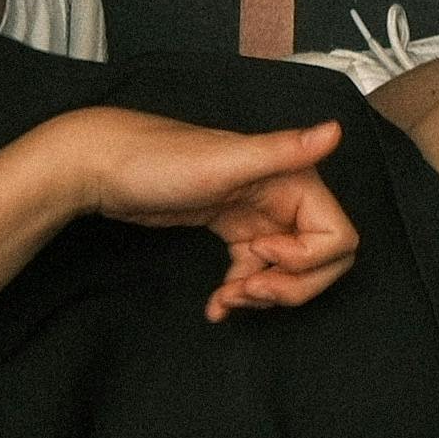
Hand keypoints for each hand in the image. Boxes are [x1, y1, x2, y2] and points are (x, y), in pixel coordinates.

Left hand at [44, 108, 358, 319]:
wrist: (100, 166)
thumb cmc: (156, 160)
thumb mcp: (223, 160)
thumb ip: (282, 150)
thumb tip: (335, 131)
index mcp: (292, 179)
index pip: (337, 237)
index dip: (308, 262)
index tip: (262, 256)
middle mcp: (282, 197)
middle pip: (319, 262)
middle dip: (291, 287)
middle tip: (246, 292)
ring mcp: (256, 217)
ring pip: (288, 272)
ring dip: (263, 295)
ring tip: (224, 301)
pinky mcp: (230, 231)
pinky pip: (253, 272)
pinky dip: (240, 294)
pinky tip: (214, 306)